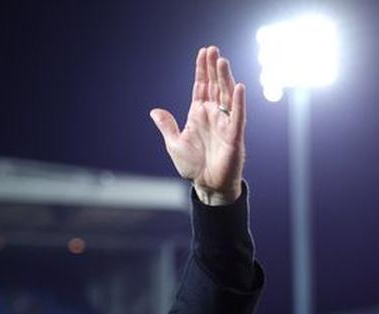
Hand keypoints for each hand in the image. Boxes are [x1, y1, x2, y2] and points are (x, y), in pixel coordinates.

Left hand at [150, 46, 245, 205]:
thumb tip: (154, 110)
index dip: (202, 71)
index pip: (201, 87)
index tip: (203, 53)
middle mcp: (213, 115)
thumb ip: (167, 125)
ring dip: (225, 79)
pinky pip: (238, 116)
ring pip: (227, 96)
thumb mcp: (174, 143)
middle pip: (215, 86)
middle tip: (213, 49)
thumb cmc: (193, 166)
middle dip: (213, 68)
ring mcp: (225, 123)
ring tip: (222, 61)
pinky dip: (238, 102)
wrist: (206, 185)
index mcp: (199, 115)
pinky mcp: (234, 135)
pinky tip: (238, 87)